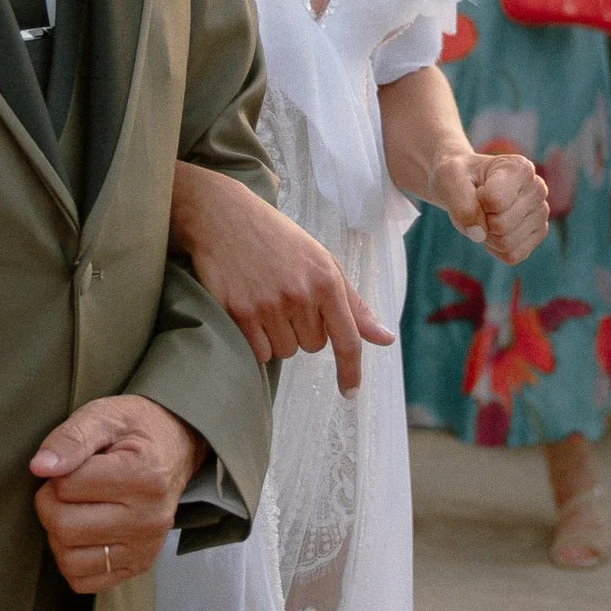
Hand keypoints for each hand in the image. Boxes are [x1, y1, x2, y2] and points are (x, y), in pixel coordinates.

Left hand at [30, 393, 203, 595]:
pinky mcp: (139, 565)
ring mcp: (146, 547)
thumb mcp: (103, 416)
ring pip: (69, 559)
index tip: (73, 464)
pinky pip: (84, 582)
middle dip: (51, 504)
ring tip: (76, 510)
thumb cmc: (135, 430)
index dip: (56, 473)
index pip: (66, 487)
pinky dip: (73, 560)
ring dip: (59, 535)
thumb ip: (70, 438)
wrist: (174, 449)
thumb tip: (40, 467)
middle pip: (64, 527)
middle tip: (67, 488)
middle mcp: (149, 519)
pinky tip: (83, 534)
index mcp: (143, 476)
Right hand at [170, 161, 390, 389]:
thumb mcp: (323, 262)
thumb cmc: (278, 239)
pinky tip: (249, 310)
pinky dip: (256, 341)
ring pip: (285, 352)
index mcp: (326, 280)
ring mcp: (268, 305)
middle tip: (287, 298)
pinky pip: (258, 352)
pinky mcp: (239, 313)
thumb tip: (386, 339)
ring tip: (266, 300)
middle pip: (313, 347)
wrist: (224, 217)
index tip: (351, 393)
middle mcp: (300, 295)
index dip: (351, 371)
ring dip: (278, 336)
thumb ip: (354, 304)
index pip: (348, 339)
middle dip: (303, 330)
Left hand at [436, 144, 550, 264]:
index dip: (476, 200)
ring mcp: (541, 213)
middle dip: (480, 220)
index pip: (495, 202)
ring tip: (486, 215)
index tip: (477, 188)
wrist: (465, 184)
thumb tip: (479, 234)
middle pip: (501, 226)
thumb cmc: (460, 177)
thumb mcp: (449, 178)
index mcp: (520, 168)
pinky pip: (512, 255)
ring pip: (507, 243)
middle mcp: (538, 189)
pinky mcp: (538, 234)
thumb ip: (460, 202)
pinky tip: (493, 230)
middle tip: (479, 205)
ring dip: (486, 235)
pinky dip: (494, 248)